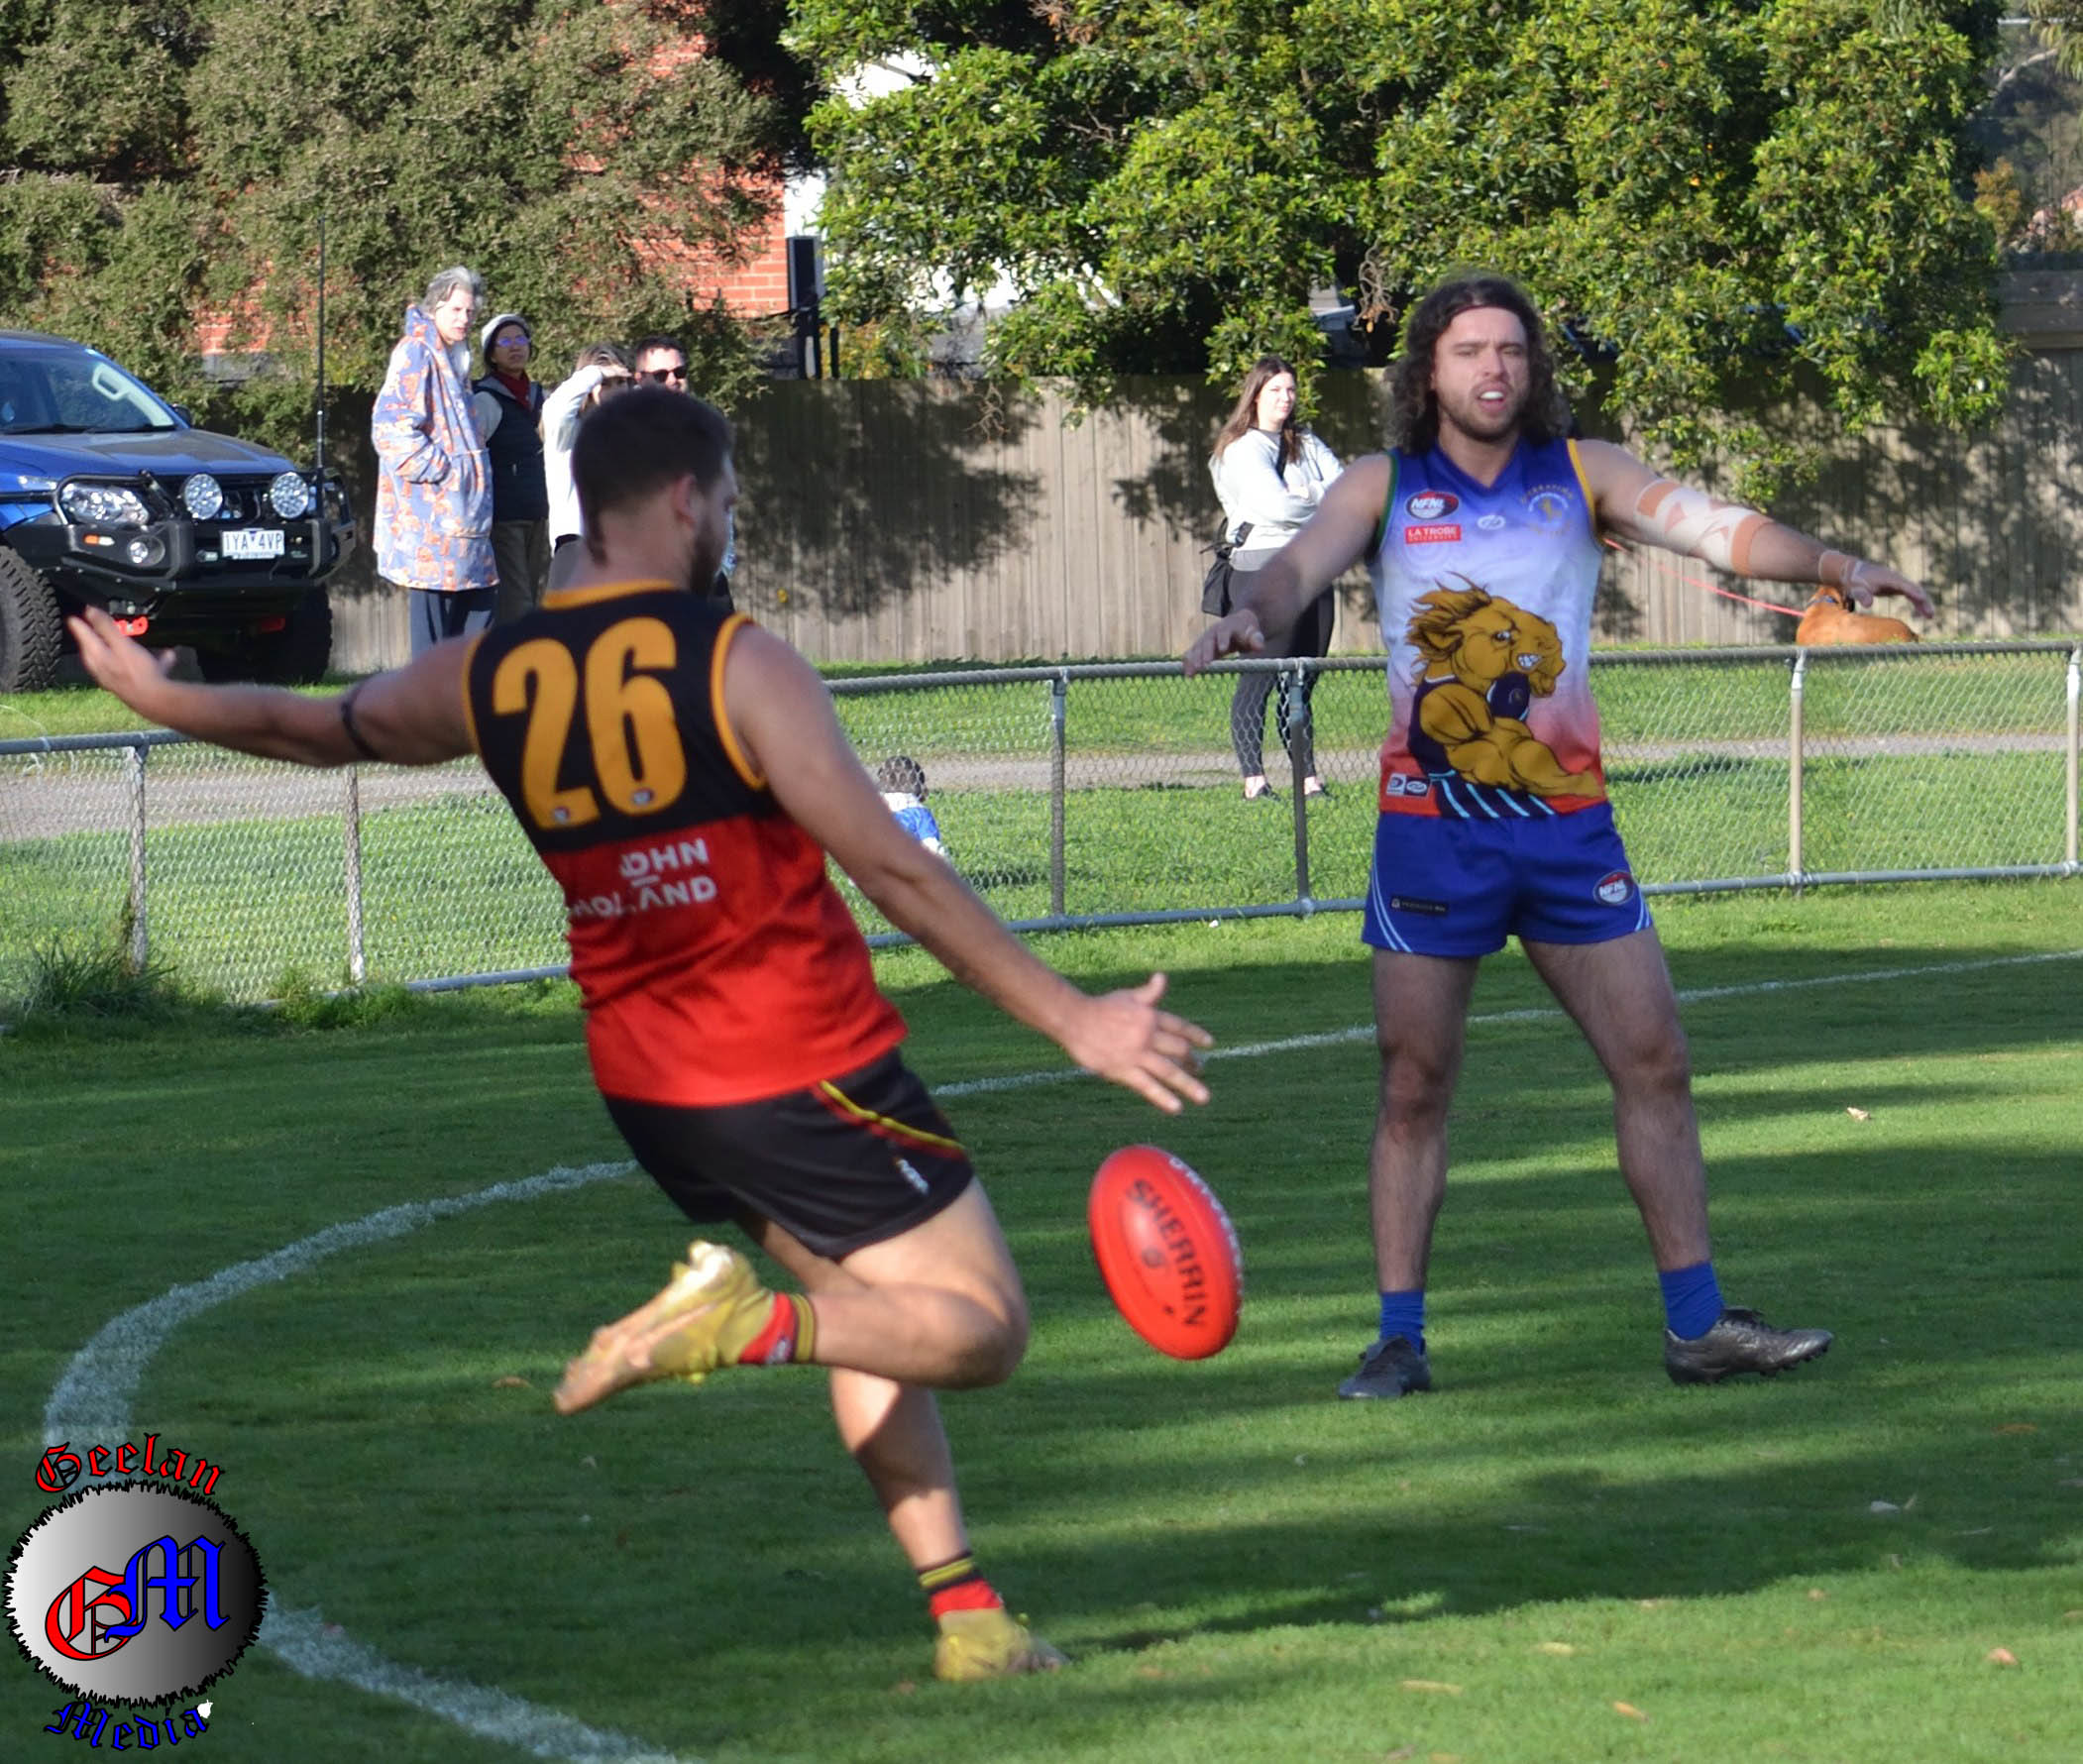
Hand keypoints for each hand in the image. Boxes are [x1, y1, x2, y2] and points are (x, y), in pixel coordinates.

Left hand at [66, 607, 176, 710]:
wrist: (154, 701)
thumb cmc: (137, 673)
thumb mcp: (121, 644)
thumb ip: (106, 627)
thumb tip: (90, 611)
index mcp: (98, 658)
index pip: (84, 637)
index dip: (79, 626)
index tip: (73, 618)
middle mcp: (103, 670)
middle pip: (95, 651)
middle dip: (94, 640)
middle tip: (89, 631)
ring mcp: (117, 680)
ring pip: (115, 661)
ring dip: (120, 650)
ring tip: (128, 643)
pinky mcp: (132, 687)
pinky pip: (137, 669)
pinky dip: (146, 661)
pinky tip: (165, 657)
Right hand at [1060, 973, 1213, 1113]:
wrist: (1075, 1018)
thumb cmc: (1100, 1006)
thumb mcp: (1128, 996)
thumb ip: (1149, 992)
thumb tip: (1162, 977)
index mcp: (1150, 1016)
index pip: (1179, 1027)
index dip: (1195, 1035)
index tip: (1209, 1043)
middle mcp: (1148, 1035)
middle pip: (1178, 1050)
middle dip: (1192, 1061)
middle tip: (1201, 1070)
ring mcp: (1137, 1054)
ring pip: (1169, 1071)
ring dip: (1188, 1085)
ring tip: (1204, 1096)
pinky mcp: (1123, 1070)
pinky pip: (1148, 1086)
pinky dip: (1163, 1097)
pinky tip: (1177, 1108)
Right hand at [1182, 608, 1264, 677]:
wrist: (1238, 623)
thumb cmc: (1247, 631)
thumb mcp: (1254, 633)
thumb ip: (1256, 639)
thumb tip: (1260, 647)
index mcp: (1227, 627)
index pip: (1224, 632)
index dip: (1223, 640)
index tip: (1222, 649)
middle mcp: (1213, 631)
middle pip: (1208, 641)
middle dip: (1205, 653)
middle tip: (1202, 665)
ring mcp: (1206, 638)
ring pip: (1197, 648)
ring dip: (1193, 660)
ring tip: (1190, 673)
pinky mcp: (1201, 646)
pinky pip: (1193, 653)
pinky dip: (1189, 663)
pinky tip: (1187, 674)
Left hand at [1844, 560, 1933, 619]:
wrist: (1853, 571)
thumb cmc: (1855, 581)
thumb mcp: (1856, 589)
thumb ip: (1862, 596)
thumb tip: (1868, 605)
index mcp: (1889, 578)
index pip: (1905, 586)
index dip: (1913, 593)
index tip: (1922, 599)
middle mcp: (1897, 579)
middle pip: (1914, 589)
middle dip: (1923, 601)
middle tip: (1931, 614)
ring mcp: (1898, 582)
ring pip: (1915, 592)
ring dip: (1923, 603)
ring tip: (1930, 616)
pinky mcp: (1896, 587)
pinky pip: (1911, 594)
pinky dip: (1917, 601)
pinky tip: (1922, 612)